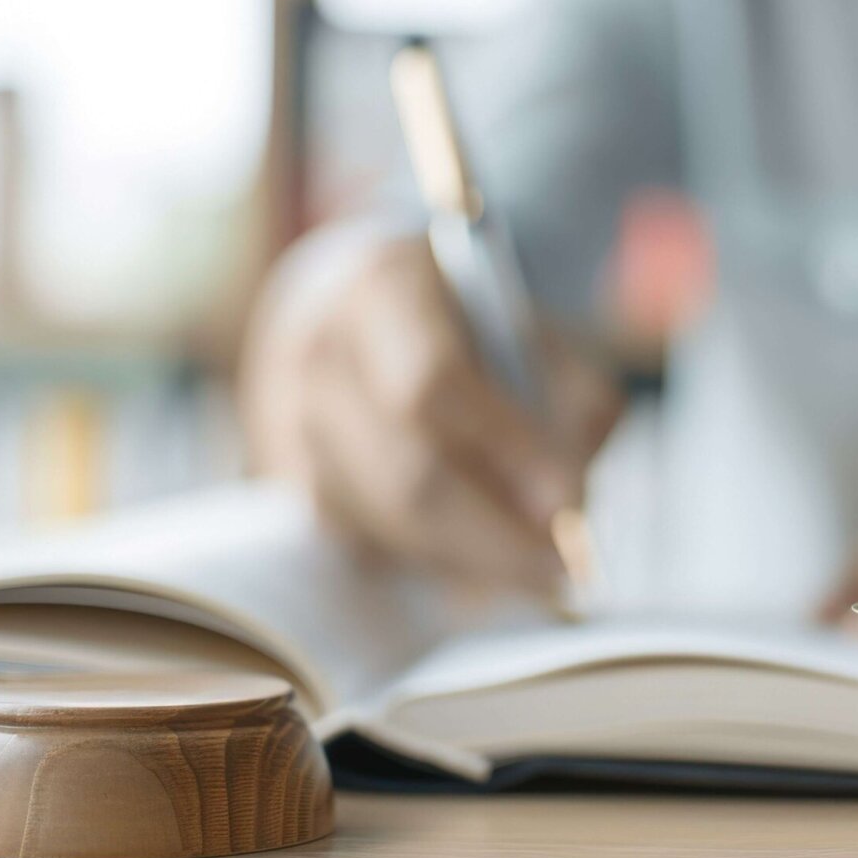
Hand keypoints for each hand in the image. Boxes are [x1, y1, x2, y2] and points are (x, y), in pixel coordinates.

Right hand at [241, 230, 621, 591]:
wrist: (355, 311)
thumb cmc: (466, 327)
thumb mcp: (536, 332)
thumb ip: (572, 400)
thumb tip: (572, 504)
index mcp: (384, 290)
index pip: (433, 386)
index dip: (507, 452)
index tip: (570, 503)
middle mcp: (320, 357)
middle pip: (406, 478)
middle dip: (497, 540)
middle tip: (565, 567)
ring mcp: (287, 424)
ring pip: (384, 529)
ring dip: (467, 563)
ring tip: (530, 565)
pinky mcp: (285, 484)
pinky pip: (362, 552)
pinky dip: (428, 567)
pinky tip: (474, 562)